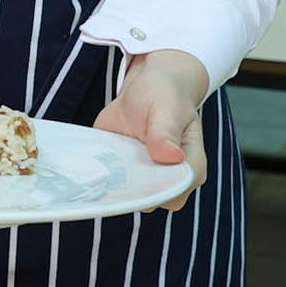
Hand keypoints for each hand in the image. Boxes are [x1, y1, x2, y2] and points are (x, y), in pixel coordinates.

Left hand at [91, 49, 212, 209]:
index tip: (134, 169)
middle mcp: (169, 178)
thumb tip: (171, 156)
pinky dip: (99, 176)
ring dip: (112, 182)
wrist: (145, 86)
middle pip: (147, 200)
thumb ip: (166, 132)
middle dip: (128, 186)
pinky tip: (94, 160)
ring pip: (126, 196)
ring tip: (105, 156)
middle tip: (115, 158)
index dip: (152, 188)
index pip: (173, 194)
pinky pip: (111, 185)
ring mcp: (145, 178)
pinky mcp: (124, 174)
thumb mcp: (167, 107)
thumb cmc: (165, 95)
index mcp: (191, 168)